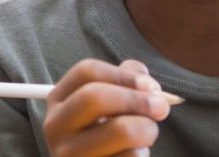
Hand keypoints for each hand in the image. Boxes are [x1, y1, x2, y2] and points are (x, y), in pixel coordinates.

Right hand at [43, 59, 169, 156]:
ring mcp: (68, 155)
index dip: (123, 75)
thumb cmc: (105, 132)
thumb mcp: (109, 102)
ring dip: (147, 129)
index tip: (150, 85)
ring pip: (120, 130)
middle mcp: (56, 126)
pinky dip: (142, 154)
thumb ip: (124, 79)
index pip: (87, 71)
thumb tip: (146, 82)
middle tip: (162, 107)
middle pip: (95, 96)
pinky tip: (135, 154)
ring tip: (147, 134)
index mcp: (59, 99)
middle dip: (137, 99)